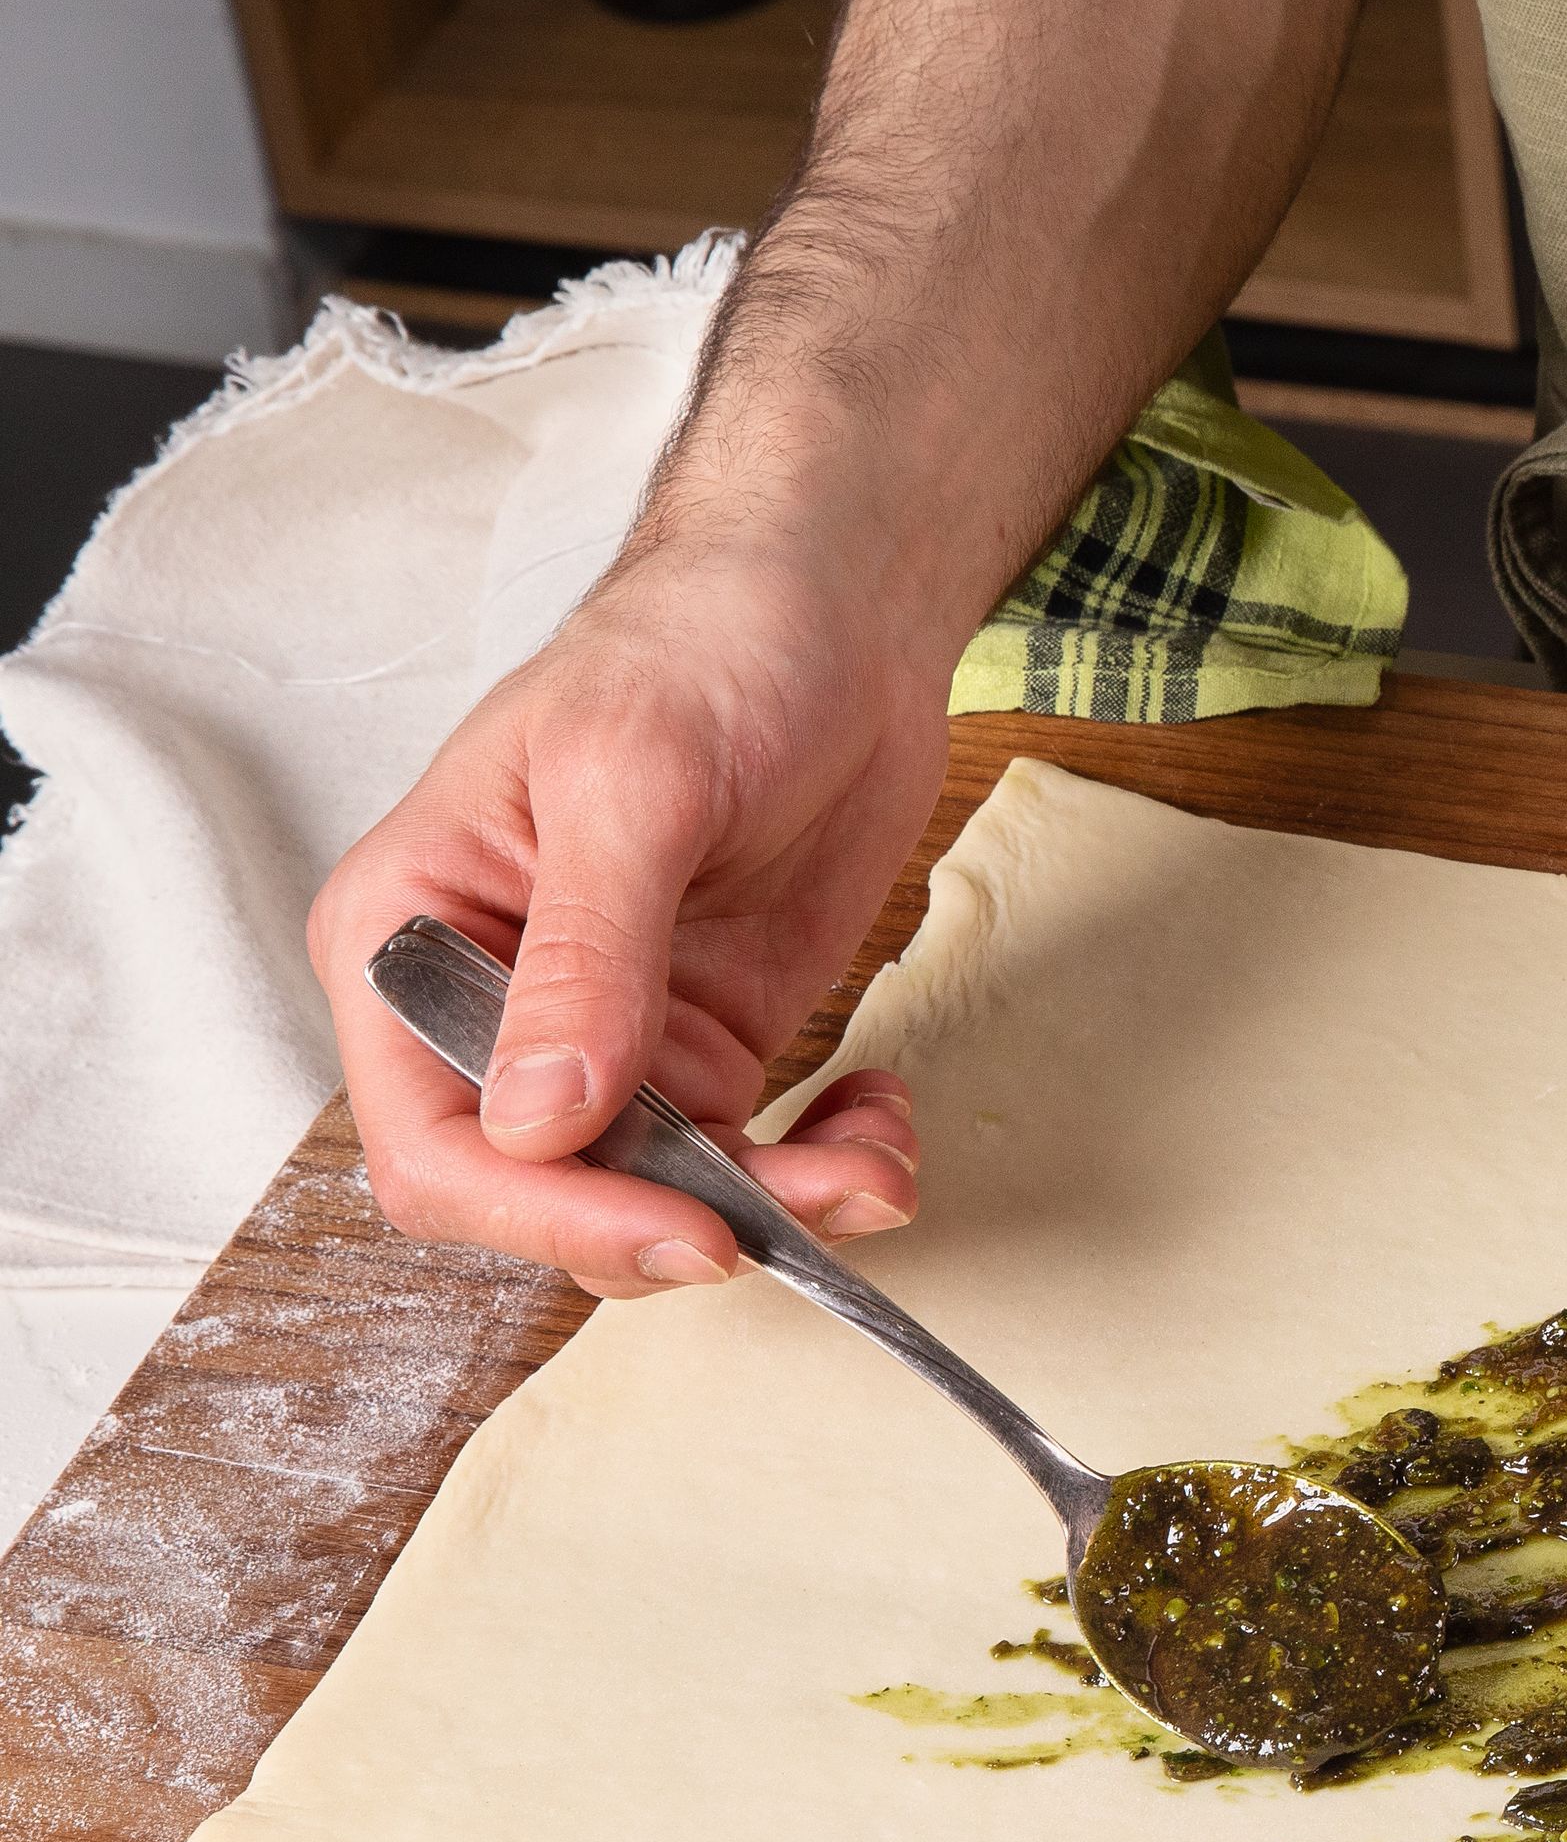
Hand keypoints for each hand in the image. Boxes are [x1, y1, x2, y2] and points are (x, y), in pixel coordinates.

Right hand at [309, 540, 955, 1297]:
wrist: (832, 614)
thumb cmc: (701, 647)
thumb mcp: (637, 784)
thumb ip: (588, 955)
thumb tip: (543, 1114)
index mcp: (412, 939)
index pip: (438, 1146)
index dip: (549, 1212)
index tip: (683, 1226)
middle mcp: (493, 1011)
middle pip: (548, 1197)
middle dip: (682, 1222)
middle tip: (808, 1208)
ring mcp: (607, 1039)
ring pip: (663, 1198)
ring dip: (778, 1206)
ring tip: (877, 1158)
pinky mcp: (707, 1045)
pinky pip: (747, 1161)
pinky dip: (822, 1166)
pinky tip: (879, 1115)